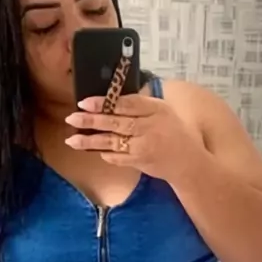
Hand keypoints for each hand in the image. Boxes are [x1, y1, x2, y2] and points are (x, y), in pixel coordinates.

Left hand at [65, 94, 203, 185]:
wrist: (188, 162)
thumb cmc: (174, 132)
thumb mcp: (163, 111)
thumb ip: (141, 105)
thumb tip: (113, 98)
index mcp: (156, 109)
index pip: (127, 104)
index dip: (105, 102)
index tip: (86, 102)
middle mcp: (150, 127)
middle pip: (116, 122)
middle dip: (92, 121)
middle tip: (72, 118)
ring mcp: (144, 146)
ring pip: (112, 142)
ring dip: (91, 141)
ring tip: (72, 140)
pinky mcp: (140, 162)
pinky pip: (117, 157)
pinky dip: (105, 153)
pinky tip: (93, 150)